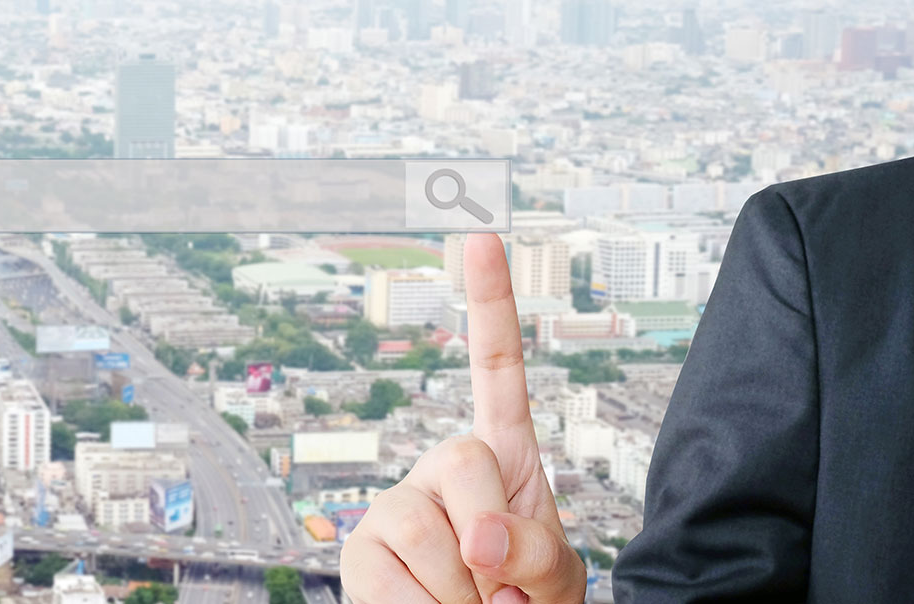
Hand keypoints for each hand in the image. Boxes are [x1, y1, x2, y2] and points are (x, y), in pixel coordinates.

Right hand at [340, 234, 585, 603]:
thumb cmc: (525, 603)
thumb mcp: (553, 576)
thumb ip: (535, 550)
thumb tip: (476, 538)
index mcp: (498, 458)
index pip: (495, 371)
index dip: (491, 306)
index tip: (483, 238)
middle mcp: (439, 470)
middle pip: (463, 460)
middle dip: (492, 530)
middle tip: (500, 583)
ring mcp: (394, 508)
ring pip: (424, 529)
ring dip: (463, 591)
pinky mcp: (360, 552)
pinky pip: (391, 579)